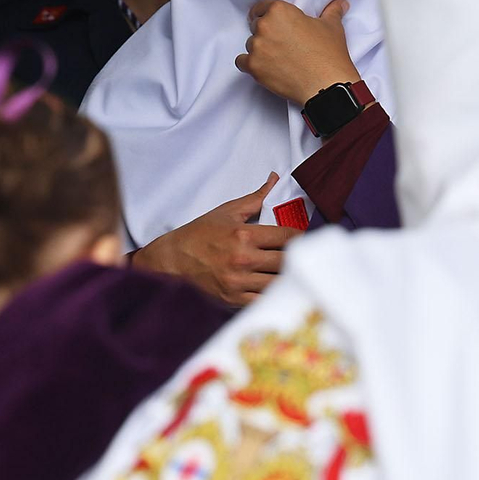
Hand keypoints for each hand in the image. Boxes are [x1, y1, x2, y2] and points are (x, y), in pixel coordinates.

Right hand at [132, 174, 305, 306]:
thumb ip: (255, 197)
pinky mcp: (233, 300)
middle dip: (299, 258)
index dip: (302, 237)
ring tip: (296, 274)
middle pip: (287, 261)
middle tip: (306, 257)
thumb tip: (273, 178)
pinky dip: (273, 295)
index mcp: (244, 234)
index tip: (308, 239)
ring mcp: (238, 282)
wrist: (170, 262)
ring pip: (278, 283)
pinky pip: (263, 300)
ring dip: (289, 278)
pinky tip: (278, 289)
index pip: (287, 236)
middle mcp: (243, 258)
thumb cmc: (198, 235)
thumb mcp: (226, 212)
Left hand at [235, 0, 360, 107]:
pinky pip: (242, 61)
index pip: (261, 7)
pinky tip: (265, 67)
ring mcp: (257, 47)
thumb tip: (340, 3)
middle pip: (255, 26)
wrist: (326, 85)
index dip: (267, 15)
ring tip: (278, 58)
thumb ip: (332, 11)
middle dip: (266, 33)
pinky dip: (251, 64)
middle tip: (281, 43)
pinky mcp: (253, 67)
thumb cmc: (329, 54)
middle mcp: (264, 26)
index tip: (272, 23)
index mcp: (280, 11)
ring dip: (260, 50)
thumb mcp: (332, 27)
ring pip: (251, 44)